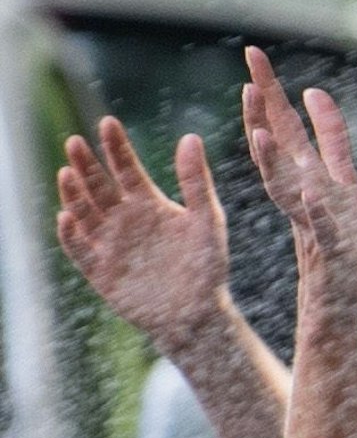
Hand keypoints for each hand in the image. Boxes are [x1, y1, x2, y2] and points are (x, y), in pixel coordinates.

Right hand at [55, 118, 230, 351]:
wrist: (198, 313)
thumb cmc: (207, 266)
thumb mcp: (208, 220)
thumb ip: (197, 182)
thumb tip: (191, 137)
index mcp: (148, 203)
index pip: (127, 168)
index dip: (116, 147)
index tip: (108, 123)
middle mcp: (124, 219)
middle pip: (99, 186)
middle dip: (86, 165)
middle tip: (75, 142)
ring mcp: (109, 244)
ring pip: (84, 213)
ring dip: (73, 194)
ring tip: (68, 174)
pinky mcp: (99, 270)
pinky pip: (79, 250)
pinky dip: (72, 235)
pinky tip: (68, 218)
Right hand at [243, 46, 356, 303]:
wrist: (334, 296)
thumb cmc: (338, 236)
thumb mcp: (341, 178)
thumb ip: (330, 136)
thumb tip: (314, 90)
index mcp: (302, 176)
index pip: (280, 130)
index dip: (269, 94)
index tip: (253, 55)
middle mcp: (300, 194)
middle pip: (277, 151)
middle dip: (263, 116)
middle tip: (248, 81)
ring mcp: (313, 221)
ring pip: (286, 188)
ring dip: (274, 161)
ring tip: (261, 133)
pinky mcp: (332, 248)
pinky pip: (322, 228)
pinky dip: (315, 211)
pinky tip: (309, 194)